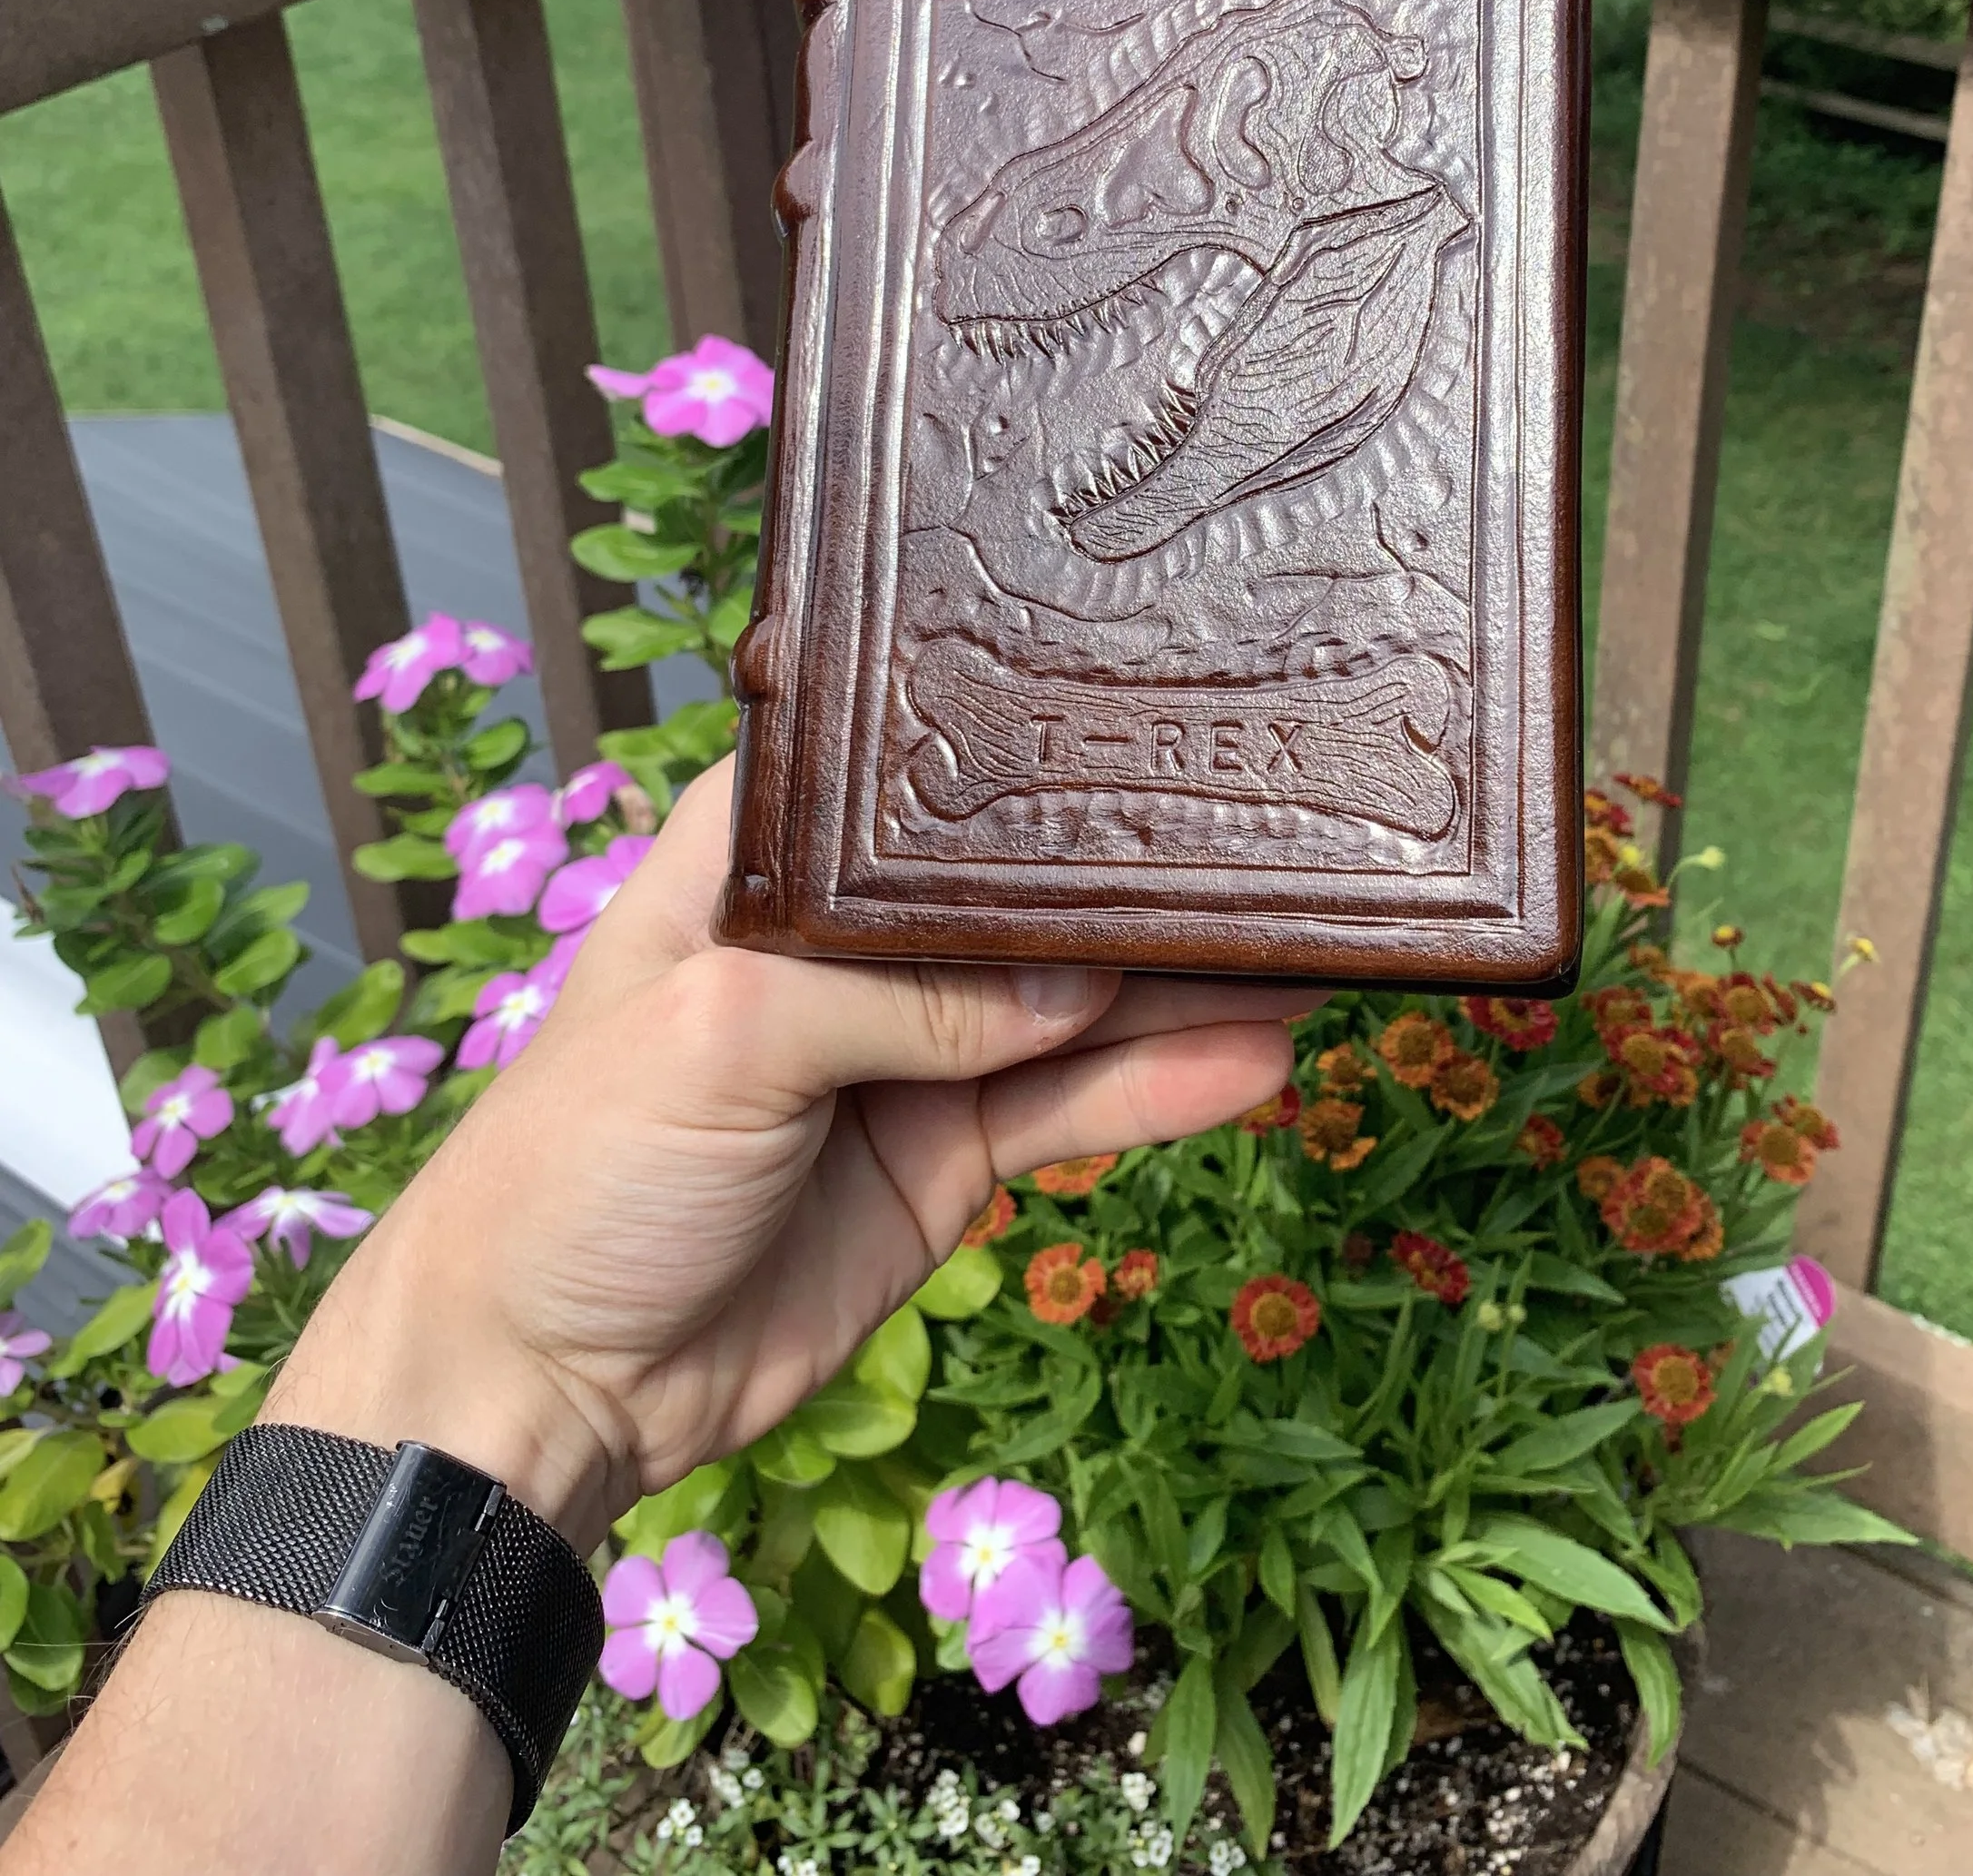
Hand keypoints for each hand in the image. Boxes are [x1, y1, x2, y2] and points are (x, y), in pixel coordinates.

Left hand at [266, 761, 1302, 1546]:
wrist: (541, 1389)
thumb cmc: (579, 1168)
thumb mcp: (720, 1037)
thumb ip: (901, 1000)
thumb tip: (1075, 987)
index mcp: (767, 866)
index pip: (905, 771)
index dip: (1012, 739)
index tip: (1139, 699)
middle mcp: (851, 944)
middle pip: (1013, 891)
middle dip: (1127, 870)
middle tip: (1277, 832)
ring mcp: (908, 1054)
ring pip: (1069, 1001)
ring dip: (1180, 984)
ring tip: (1317, 948)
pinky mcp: (948, 1161)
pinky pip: (1072, 1108)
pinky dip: (1163, 1088)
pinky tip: (1260, 1059)